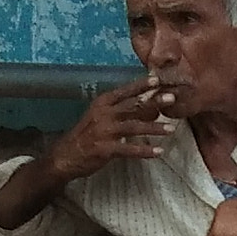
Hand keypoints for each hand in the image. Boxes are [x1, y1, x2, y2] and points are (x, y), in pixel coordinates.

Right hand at [46, 79, 174, 180]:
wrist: (65, 156)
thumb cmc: (86, 135)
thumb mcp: (99, 116)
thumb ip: (121, 111)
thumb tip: (149, 108)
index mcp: (102, 103)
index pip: (124, 91)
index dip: (141, 85)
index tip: (157, 79)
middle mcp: (104, 114)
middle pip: (132, 106)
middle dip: (153, 101)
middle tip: (172, 98)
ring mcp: (104, 132)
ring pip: (134, 127)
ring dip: (154, 128)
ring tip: (171, 129)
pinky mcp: (105, 149)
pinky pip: (130, 150)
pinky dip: (145, 150)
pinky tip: (159, 151)